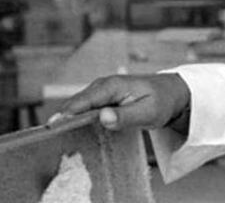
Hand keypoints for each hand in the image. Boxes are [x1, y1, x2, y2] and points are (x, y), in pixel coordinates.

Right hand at [51, 74, 189, 130]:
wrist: (172, 92)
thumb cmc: (162, 101)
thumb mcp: (148, 113)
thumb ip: (125, 116)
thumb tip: (103, 117)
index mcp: (112, 86)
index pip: (82, 101)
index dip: (66, 115)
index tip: (52, 129)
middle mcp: (102, 85)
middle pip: (75, 104)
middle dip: (63, 120)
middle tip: (53, 139)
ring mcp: (100, 91)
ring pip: (78, 106)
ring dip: (69, 121)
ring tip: (58, 138)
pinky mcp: (102, 97)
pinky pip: (85, 108)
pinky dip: (78, 119)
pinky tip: (73, 132)